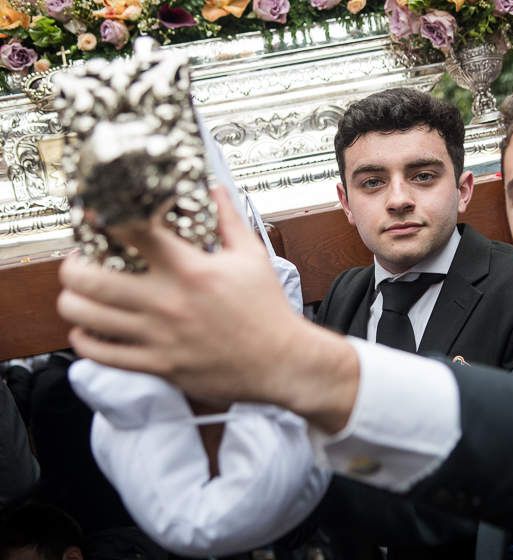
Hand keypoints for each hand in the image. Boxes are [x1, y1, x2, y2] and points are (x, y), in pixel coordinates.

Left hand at [58, 187, 358, 431]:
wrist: (280, 360)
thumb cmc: (267, 310)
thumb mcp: (252, 256)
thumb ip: (227, 219)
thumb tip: (213, 189)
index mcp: (189, 269)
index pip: (130, 233)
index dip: (103, 219)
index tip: (96, 218)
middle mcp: (167, 302)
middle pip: (88, 278)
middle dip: (71, 266)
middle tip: (78, 262)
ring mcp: (158, 336)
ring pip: (86, 316)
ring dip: (73, 301)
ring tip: (81, 294)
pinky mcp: (158, 365)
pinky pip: (101, 354)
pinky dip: (85, 339)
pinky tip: (92, 329)